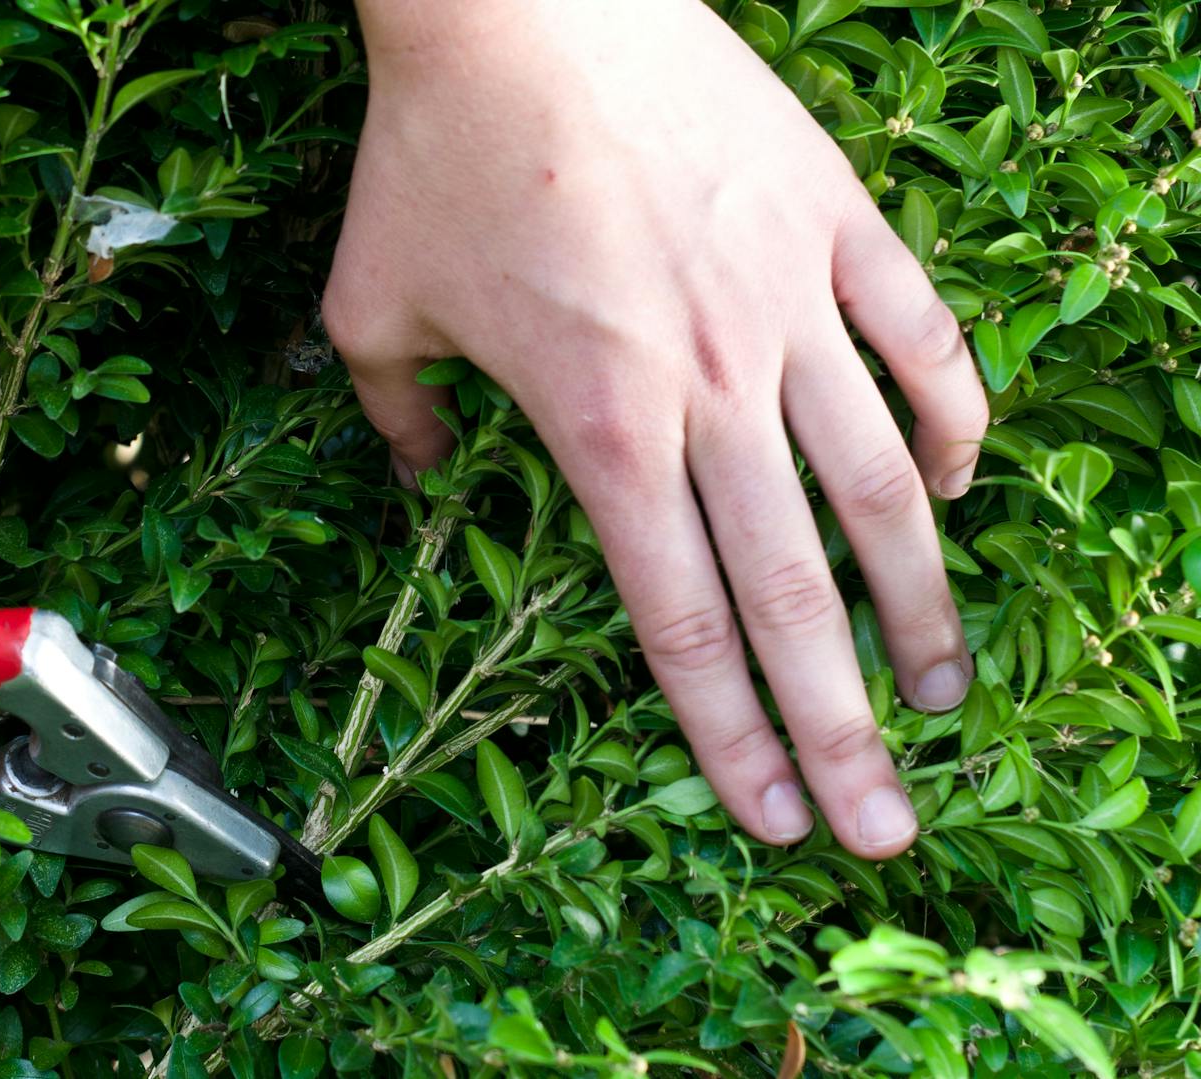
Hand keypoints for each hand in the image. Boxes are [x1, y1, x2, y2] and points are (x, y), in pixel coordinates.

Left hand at [325, 0, 987, 857]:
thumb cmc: (436, 150)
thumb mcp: (370, 305)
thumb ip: (394, 417)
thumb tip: (414, 482)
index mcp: (598, 429)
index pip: (680, 618)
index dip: (726, 733)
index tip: (770, 817)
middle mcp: (709, 387)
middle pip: (794, 591)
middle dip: (841, 727)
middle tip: (887, 827)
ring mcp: (787, 304)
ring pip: (883, 483)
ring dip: (921, 598)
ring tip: (946, 689)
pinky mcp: (835, 224)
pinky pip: (923, 339)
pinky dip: (954, 418)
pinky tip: (963, 484)